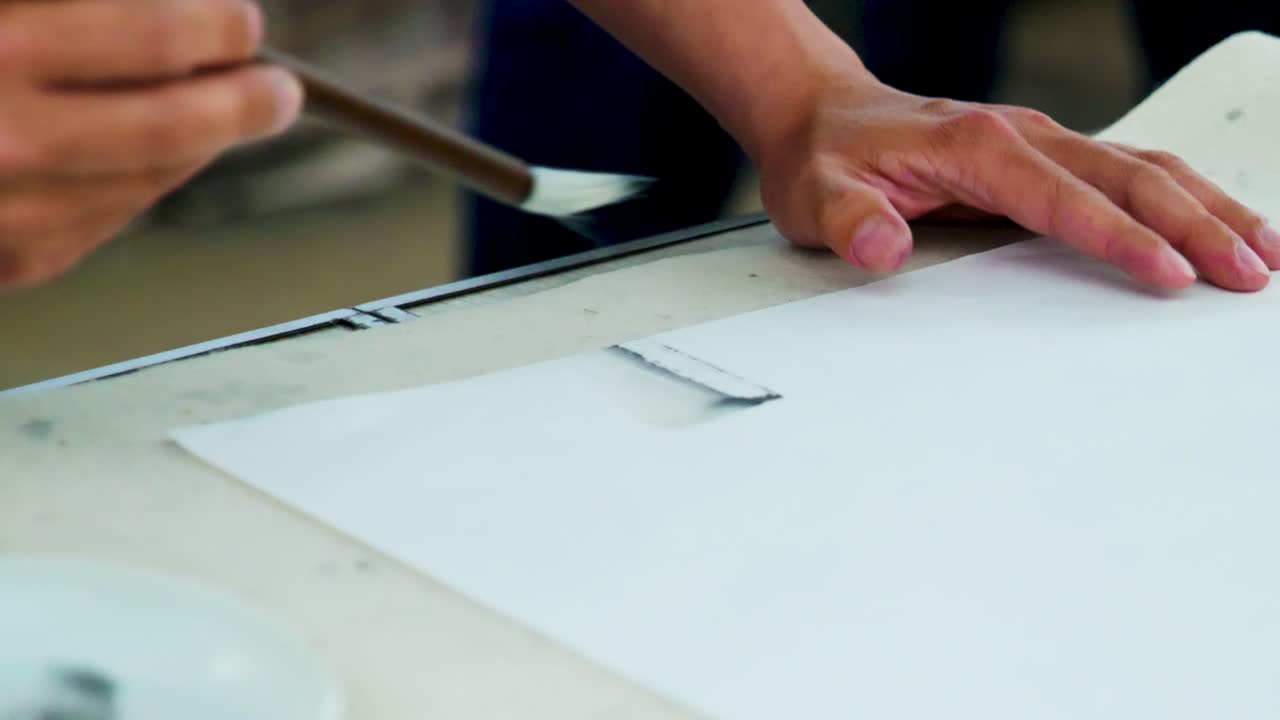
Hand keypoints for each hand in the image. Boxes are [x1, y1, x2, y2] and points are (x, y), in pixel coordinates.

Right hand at [0, 0, 302, 287]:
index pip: (156, 38)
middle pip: (174, 128)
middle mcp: (7, 140)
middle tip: (278, 89)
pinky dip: (142, 181)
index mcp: (3, 49)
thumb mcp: (12, 11)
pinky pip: (112, 218)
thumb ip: (89, 14)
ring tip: (217, 115)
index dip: (218, 28)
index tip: (242, 24)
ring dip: (199, 146)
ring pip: (153, 182)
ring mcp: (13, 212)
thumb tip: (186, 17)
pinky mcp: (17, 259)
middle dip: (245, 103)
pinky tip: (145, 155)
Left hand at [755, 77, 1277, 291]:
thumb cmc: (824, 157)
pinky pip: (1126, 173)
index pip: (1062, 195)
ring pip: (1142, 168)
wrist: (819, 116)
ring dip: (1205, 208)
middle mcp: (1020, 135)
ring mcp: (1038, 143)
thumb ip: (850, 221)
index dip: (1118, 236)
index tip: (1167, 273)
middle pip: (1127, 176)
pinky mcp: (1043, 158)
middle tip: (1245, 275)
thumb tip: (882, 247)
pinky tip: (1213, 226)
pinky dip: (1179, 199)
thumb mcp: (816, 195)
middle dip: (1194, 224)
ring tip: (1260, 254)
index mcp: (974, 146)